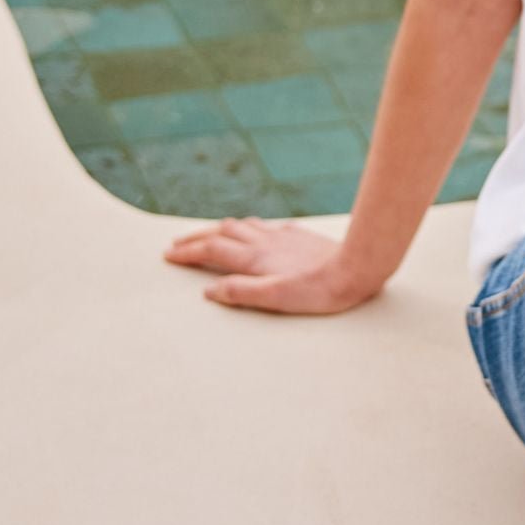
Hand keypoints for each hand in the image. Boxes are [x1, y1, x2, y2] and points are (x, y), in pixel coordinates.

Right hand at [163, 217, 379, 314]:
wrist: (356, 267)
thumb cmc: (318, 290)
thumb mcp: (276, 298)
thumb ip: (241, 292)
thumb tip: (209, 289)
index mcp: (254, 258)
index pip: (211, 251)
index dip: (187, 252)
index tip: (168, 255)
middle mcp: (264, 242)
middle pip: (221, 233)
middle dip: (196, 238)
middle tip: (178, 243)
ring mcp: (282, 236)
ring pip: (243, 225)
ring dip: (221, 229)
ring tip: (211, 233)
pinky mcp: (299, 236)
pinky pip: (267, 227)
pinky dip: (251, 227)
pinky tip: (258, 231)